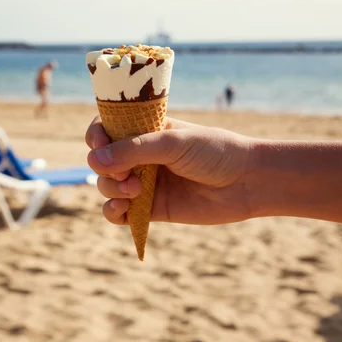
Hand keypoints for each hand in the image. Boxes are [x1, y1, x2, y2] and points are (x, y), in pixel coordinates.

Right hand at [86, 117, 253, 225]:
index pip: (108, 128)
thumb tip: (95, 161)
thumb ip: (134, 150)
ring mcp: (145, 182)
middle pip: (102, 160)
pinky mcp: (151, 209)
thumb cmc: (215, 152)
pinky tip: (122, 209)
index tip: (98, 142)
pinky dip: (113, 212)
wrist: (246, 182)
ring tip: (134, 191)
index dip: (97, 135)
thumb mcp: (174, 142)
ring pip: (107, 186)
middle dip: (105, 167)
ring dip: (110, 189)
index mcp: (147, 130)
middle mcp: (142, 155)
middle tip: (125, 173)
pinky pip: (119, 213)